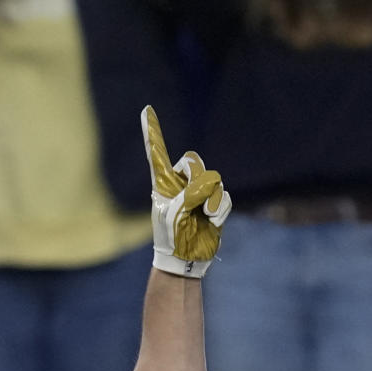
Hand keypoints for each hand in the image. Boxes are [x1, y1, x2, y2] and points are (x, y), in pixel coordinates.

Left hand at [141, 105, 230, 277]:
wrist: (185, 260)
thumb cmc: (172, 238)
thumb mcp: (176, 214)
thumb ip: (189, 194)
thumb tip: (209, 187)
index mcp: (162, 184)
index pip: (156, 154)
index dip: (152, 132)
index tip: (147, 110)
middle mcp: (180, 184)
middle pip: (194, 162)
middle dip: (196, 179)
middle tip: (193, 201)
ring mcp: (198, 194)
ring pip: (213, 179)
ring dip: (210, 199)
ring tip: (202, 216)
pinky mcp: (214, 204)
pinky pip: (224, 195)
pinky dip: (220, 209)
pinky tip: (212, 221)